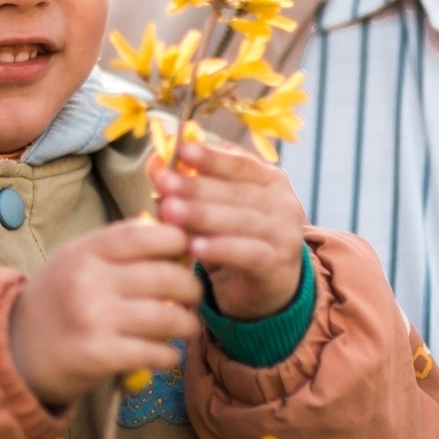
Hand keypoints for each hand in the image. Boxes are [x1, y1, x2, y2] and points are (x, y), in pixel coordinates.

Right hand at [8, 218, 199, 405]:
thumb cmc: (58, 299)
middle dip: (191, 288)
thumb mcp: (78, 259)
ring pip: (167, 317)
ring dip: (187, 324)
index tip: (187, 253)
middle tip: (192, 296)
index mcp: (86, 251)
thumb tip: (179, 236)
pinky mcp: (98, 356)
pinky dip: (169, 355)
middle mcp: (89, 280)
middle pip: (166, 276)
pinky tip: (167, 354)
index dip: (178, 240)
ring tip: (187, 326)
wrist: (14, 348)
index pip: (145, 234)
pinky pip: (154, 352)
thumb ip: (120, 247)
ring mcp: (94, 318)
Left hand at [151, 137, 309, 320]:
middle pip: (236, 191)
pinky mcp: (277, 264)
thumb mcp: (214, 211)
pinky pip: (247, 253)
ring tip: (170, 211)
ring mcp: (283, 234)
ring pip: (240, 220)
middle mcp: (281, 203)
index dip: (211, 157)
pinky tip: (195, 247)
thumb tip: (155, 162)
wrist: (268, 288)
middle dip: (196, 186)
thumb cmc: (237, 240)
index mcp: (269, 181)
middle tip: (164, 182)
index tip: (182, 149)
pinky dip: (221, 249)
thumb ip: (188, 187)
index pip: (240, 164)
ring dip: (203, 215)